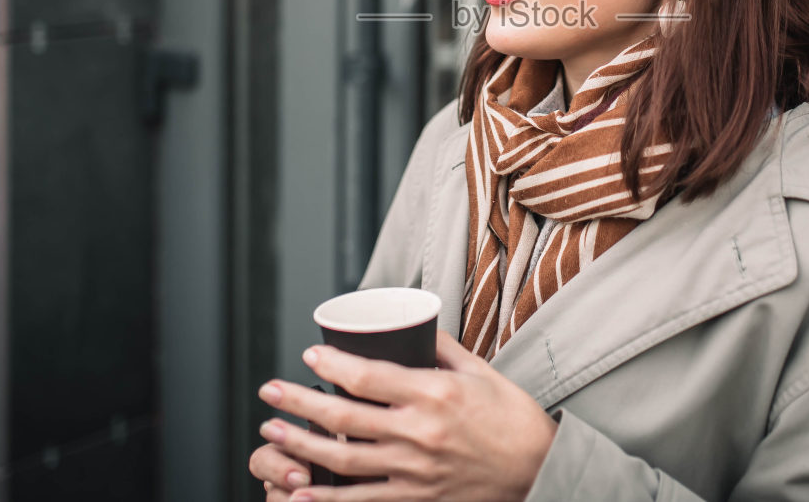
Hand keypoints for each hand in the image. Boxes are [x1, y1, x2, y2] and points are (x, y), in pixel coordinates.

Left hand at [247, 329, 558, 500]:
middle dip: (299, 403)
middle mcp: (420, 432)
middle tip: (270, 391)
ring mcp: (415, 470)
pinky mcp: (417, 499)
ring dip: (300, 447)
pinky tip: (299, 495)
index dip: (331, 365)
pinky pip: (363, 501)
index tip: (309, 356)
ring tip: (272, 434)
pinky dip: (327, 500)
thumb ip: (441, 348)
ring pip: (343, 461)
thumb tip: (410, 325)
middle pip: (344, 418)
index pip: (368, 376)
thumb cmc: (511, 417)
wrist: (538, 469)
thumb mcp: (479, 371)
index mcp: (434, 393)